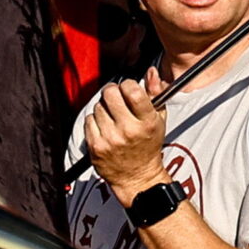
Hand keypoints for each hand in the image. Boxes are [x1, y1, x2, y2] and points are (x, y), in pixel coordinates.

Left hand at [85, 68, 169, 205]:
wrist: (137, 176)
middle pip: (110, 94)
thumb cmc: (148, 146)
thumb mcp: (160, 120)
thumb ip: (156, 93)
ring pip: (98, 106)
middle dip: (113, 92)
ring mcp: (110, 138)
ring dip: (104, 108)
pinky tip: (104, 127)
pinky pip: (89, 120)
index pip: (132, 90)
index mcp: (147, 121)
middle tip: (116, 98)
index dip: (128, 85)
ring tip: (113, 117)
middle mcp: (128, 130)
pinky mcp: (96, 146)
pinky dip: (95, 120)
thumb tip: (151, 73)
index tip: (128, 89)